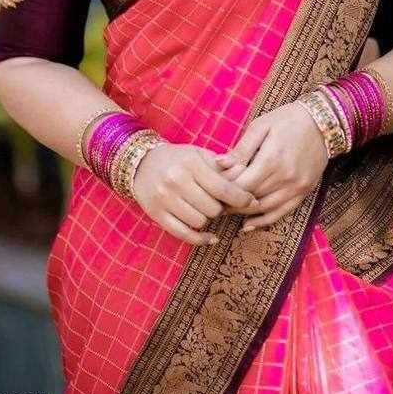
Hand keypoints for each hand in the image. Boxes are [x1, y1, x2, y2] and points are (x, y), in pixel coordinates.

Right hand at [131, 142, 262, 245]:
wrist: (142, 164)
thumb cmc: (178, 159)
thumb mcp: (199, 155)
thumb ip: (221, 165)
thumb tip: (243, 171)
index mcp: (190, 163)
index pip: (222, 188)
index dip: (241, 198)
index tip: (251, 201)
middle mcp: (176, 181)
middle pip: (213, 209)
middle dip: (221, 208)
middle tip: (219, 202)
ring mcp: (165, 199)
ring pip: (200, 221)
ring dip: (207, 219)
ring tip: (204, 208)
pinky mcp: (156, 214)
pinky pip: (183, 234)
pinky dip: (200, 239)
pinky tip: (211, 237)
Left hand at [212, 100, 328, 230]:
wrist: (323, 122)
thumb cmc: (287, 120)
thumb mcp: (261, 126)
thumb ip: (241, 148)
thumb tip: (218, 164)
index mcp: (271, 159)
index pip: (241, 184)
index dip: (223, 189)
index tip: (209, 189)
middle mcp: (285, 177)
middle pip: (251, 198)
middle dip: (230, 201)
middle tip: (213, 201)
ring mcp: (297, 187)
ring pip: (264, 208)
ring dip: (243, 212)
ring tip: (227, 210)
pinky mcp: (304, 192)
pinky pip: (282, 213)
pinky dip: (264, 221)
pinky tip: (248, 224)